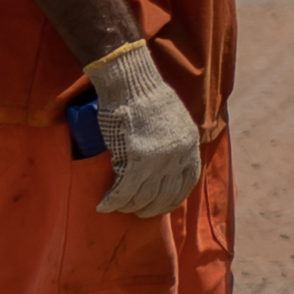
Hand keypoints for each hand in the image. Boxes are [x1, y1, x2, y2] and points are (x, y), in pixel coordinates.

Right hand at [78, 41, 208, 218]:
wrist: (131, 82)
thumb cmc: (147, 95)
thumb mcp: (174, 118)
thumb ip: (175, 138)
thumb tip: (167, 156)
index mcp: (190, 145)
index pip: (186, 183)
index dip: (173, 198)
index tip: (161, 203)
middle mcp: (177, 157)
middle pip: (165, 195)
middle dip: (150, 208)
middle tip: (138, 211)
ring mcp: (158, 161)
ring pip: (143, 197)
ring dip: (129, 206)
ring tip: (120, 207)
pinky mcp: (136, 161)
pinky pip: (123, 192)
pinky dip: (112, 201)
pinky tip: (104, 205)